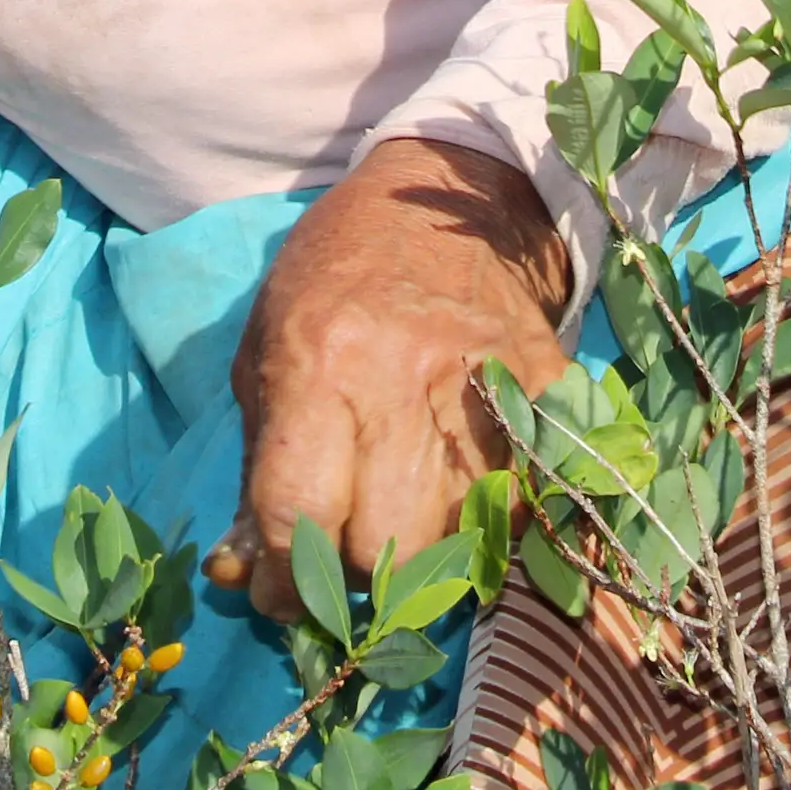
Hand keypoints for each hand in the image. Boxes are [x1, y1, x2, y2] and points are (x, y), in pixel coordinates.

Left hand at [212, 137, 568, 622]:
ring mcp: (487, 390)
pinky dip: (490, 526)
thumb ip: (255, 468)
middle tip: (345, 548)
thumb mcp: (264, 352)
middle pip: (386, 550)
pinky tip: (459, 501)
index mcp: (318, 365)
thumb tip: (242, 574)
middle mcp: (403, 382)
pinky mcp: (548, 395)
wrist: (445, 197)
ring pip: (459, 545)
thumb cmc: (333, 275)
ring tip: (400, 522)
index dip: (280, 580)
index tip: (276, 592)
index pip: (297, 515)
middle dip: (357, 573)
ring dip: (423, 558)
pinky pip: (523, 508)